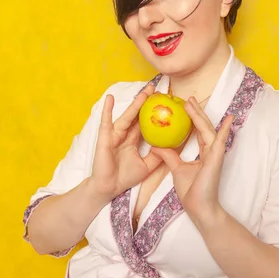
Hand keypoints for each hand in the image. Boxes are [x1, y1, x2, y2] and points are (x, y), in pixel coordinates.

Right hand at [88, 84, 162, 201]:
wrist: (109, 188)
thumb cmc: (125, 177)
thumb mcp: (148, 166)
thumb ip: (159, 155)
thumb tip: (173, 145)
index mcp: (134, 139)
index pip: (146, 122)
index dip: (154, 112)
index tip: (165, 102)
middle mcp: (125, 134)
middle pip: (138, 115)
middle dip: (146, 102)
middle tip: (157, 89)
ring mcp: (115, 135)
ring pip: (127, 117)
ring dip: (135, 104)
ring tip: (144, 91)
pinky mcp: (105, 138)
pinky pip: (106, 122)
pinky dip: (107, 110)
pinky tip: (110, 98)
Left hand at [151, 97, 233, 223]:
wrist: (199, 207)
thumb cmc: (191, 191)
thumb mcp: (177, 169)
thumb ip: (170, 156)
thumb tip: (157, 146)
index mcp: (203, 153)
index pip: (197, 132)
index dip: (193, 119)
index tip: (185, 107)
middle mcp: (210, 151)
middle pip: (203, 127)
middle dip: (197, 112)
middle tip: (188, 99)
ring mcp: (214, 154)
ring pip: (208, 130)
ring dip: (201, 116)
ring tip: (193, 102)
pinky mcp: (216, 159)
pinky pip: (220, 141)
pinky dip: (224, 129)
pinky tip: (229, 119)